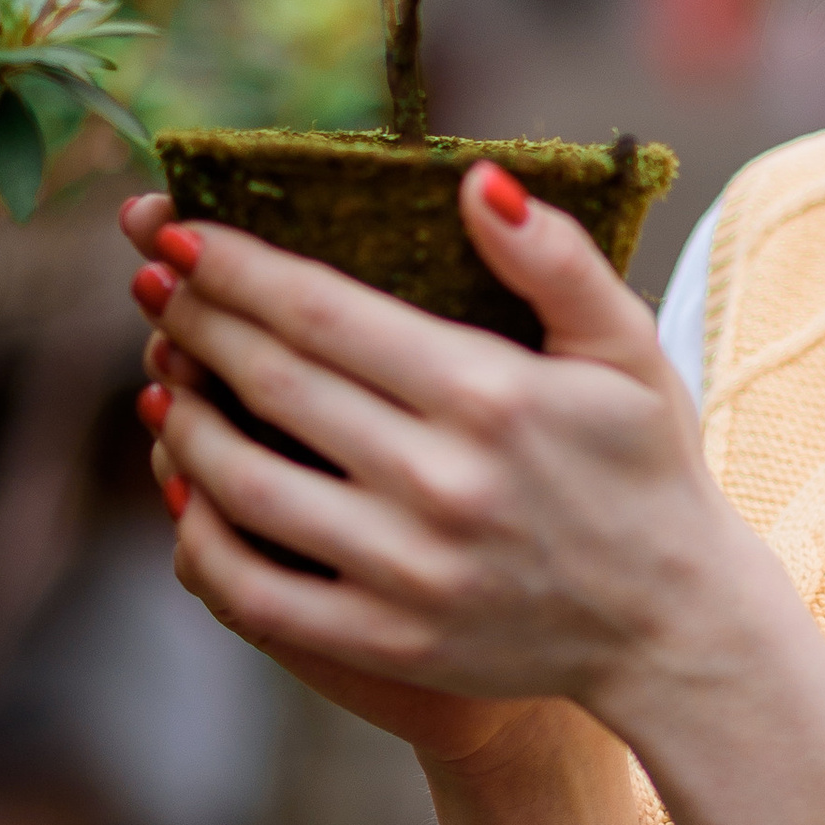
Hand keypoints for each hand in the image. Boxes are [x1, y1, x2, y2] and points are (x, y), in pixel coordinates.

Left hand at [121, 171, 722, 751]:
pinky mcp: (388, 642)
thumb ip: (556, 259)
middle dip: (195, 321)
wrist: (674, 626)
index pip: (324, 315)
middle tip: (150, 281)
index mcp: (492, 396)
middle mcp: (441, 482)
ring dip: (183, 420)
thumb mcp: (630, 348)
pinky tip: (184, 492)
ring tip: (160, 376)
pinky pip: (253, 592)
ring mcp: (407, 571)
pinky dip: (198, 539)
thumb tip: (475, 181)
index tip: (175, 229)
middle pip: (274, 384)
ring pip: (244, 484)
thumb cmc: (646, 468)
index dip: (235, 268)